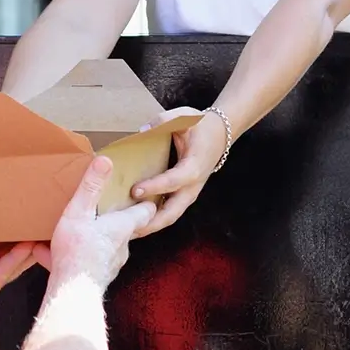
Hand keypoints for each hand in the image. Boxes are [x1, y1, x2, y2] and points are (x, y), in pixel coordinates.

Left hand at [0, 219, 47, 317]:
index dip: (5, 219)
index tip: (17, 204)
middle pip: (7, 245)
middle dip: (22, 231)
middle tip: (36, 214)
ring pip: (13, 258)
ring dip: (27, 244)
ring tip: (40, 228)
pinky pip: (6, 271)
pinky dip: (18, 258)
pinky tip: (27, 244)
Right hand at [46, 156, 157, 287]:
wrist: (72, 293)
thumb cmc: (78, 251)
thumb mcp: (79, 212)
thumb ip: (91, 187)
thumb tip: (105, 161)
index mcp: (122, 227)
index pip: (145, 212)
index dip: (145, 202)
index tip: (140, 193)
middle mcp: (121, 247)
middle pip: (125, 229)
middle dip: (115, 220)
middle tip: (103, 209)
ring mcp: (110, 264)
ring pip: (105, 247)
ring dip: (92, 239)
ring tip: (72, 232)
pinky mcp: (96, 277)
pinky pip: (87, 262)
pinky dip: (74, 256)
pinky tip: (47, 254)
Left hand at [129, 107, 226, 236]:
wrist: (221, 134)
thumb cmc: (201, 126)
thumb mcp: (184, 116)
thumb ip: (164, 121)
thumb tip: (142, 131)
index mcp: (194, 167)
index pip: (173, 181)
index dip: (155, 187)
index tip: (134, 191)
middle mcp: (193, 186)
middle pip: (173, 212)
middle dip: (151, 223)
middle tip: (128, 229)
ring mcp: (190, 193)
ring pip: (171, 216)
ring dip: (151, 226)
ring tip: (128, 233)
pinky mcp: (184, 195)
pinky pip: (170, 211)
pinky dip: (154, 219)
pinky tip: (136, 223)